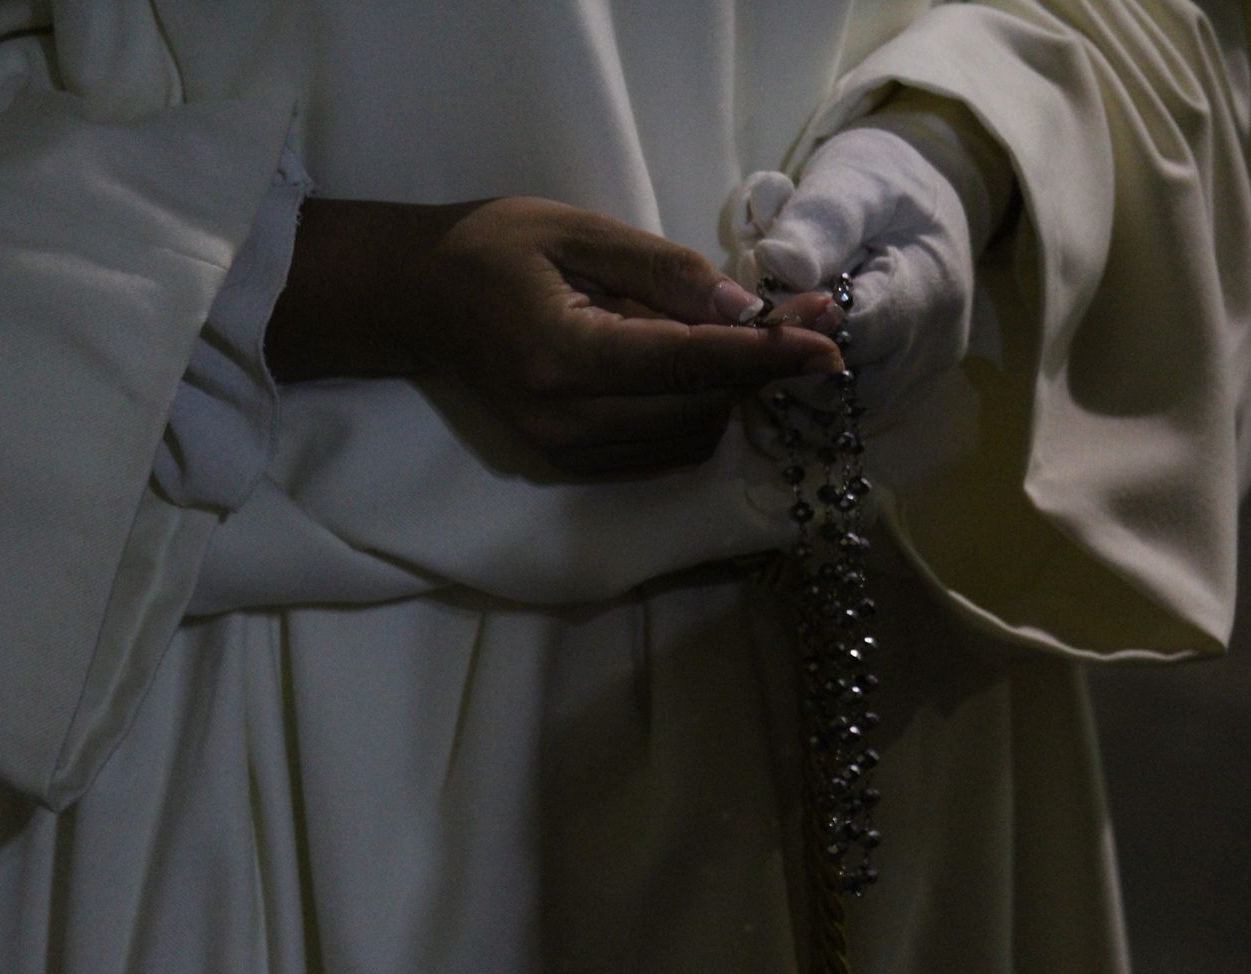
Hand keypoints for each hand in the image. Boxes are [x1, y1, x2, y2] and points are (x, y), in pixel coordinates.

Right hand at [269, 197, 842, 472]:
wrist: (422, 299)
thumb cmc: (497, 247)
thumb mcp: (581, 231)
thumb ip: (667, 273)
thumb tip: (749, 308)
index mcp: (562, 356)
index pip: (687, 365)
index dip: (764, 354)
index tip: (828, 340)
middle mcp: (566, 422)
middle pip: (701, 409)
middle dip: (761, 368)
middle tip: (802, 318)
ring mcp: (566, 453)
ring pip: (691, 437)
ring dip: (731, 392)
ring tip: (733, 333)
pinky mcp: (571, 464)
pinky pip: (665, 448)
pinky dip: (698, 410)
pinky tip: (692, 366)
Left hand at [729, 111, 983, 400]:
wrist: (918, 204)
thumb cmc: (882, 183)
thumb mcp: (853, 182)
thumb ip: (820, 219)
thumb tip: (779, 264)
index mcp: (927, 290)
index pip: (853, 338)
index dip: (793, 330)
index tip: (753, 306)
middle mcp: (932, 348)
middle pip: (846, 391)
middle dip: (786, 367)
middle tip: (747, 332)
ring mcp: (919, 378)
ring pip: (841, 416)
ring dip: (790, 392)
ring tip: (760, 348)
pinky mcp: (901, 394)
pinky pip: (845, 418)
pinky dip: (804, 402)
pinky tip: (776, 368)